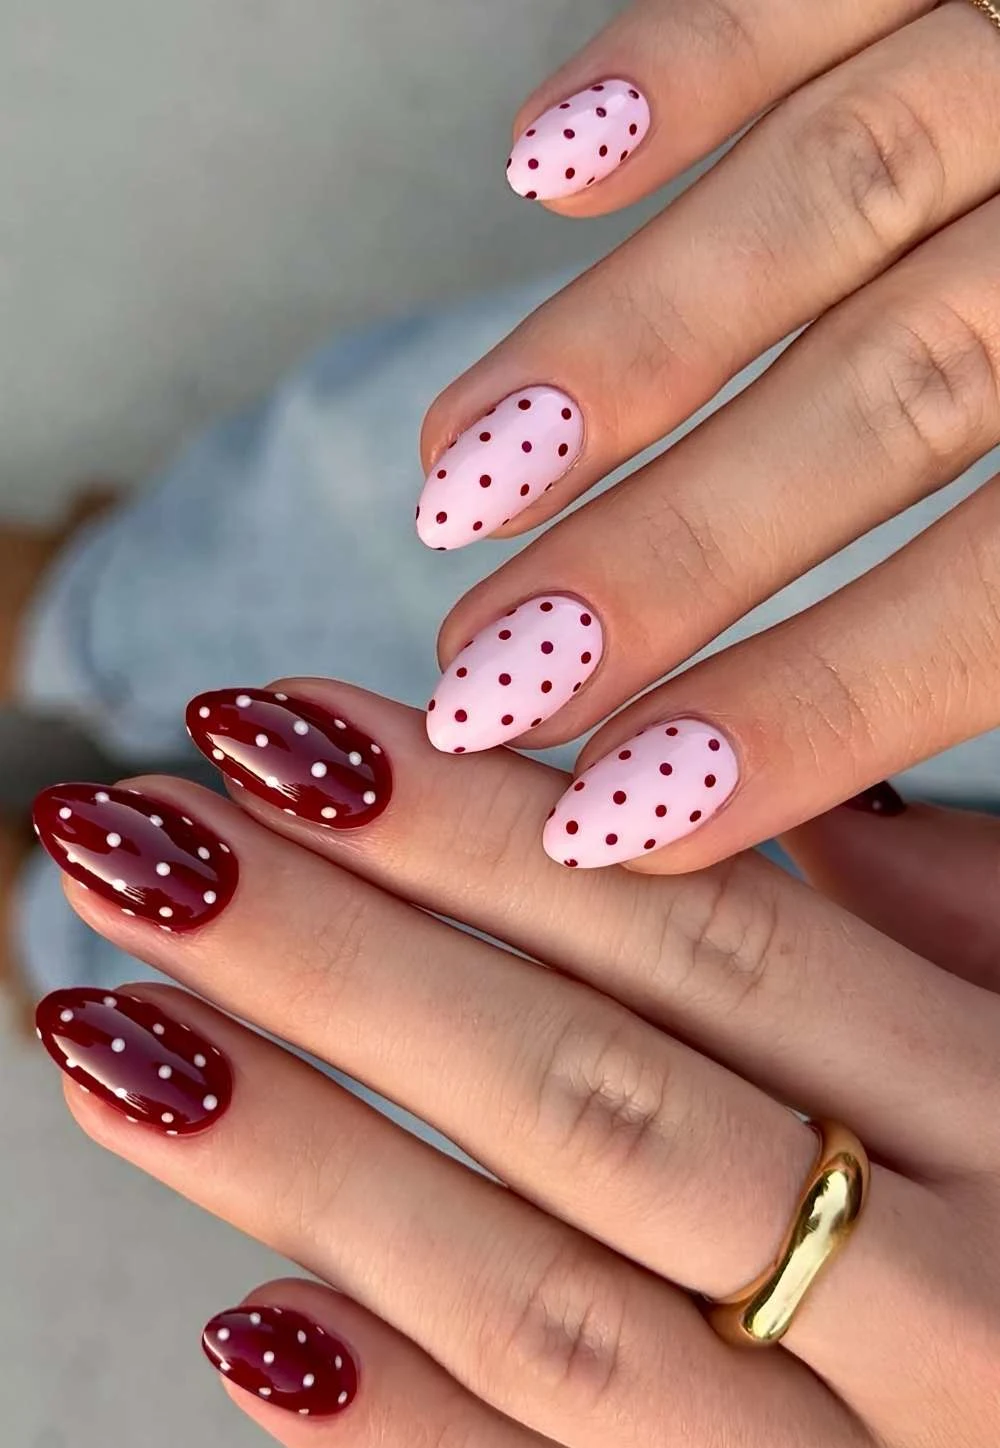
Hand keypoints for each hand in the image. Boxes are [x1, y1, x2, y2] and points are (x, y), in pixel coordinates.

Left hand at [32, 682, 999, 1447]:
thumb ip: (914, 919)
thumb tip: (689, 790)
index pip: (706, 944)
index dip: (476, 830)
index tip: (284, 731)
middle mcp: (948, 1309)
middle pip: (586, 1101)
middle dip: (331, 960)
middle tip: (142, 843)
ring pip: (536, 1308)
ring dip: (297, 1159)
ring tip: (113, 1029)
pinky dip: (399, 1436)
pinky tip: (248, 1319)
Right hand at [416, 0, 999, 869]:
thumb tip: (884, 841)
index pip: (996, 595)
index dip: (802, 713)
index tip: (619, 811)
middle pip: (885, 401)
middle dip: (665, 555)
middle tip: (490, 675)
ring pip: (829, 196)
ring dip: (617, 351)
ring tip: (462, 484)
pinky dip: (680, 64)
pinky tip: (546, 167)